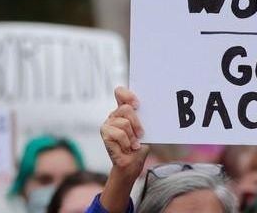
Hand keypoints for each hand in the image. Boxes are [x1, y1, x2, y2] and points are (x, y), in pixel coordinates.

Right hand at [100, 86, 147, 212]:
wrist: (132, 165)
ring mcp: (107, 124)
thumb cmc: (139, 147)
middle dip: (137, 123)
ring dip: (133, 137)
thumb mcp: (144, 130)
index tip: (137, 105)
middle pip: (126, 108)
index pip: (120, 92)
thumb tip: (152, 109)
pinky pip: (120, 134)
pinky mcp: (104, 133)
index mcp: (123, 111)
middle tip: (141, 134)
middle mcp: (113, 115)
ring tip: (133, 144)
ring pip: (125, 122)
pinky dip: (127, 143)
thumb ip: (142, 119)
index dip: (127, 95)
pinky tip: (127, 148)